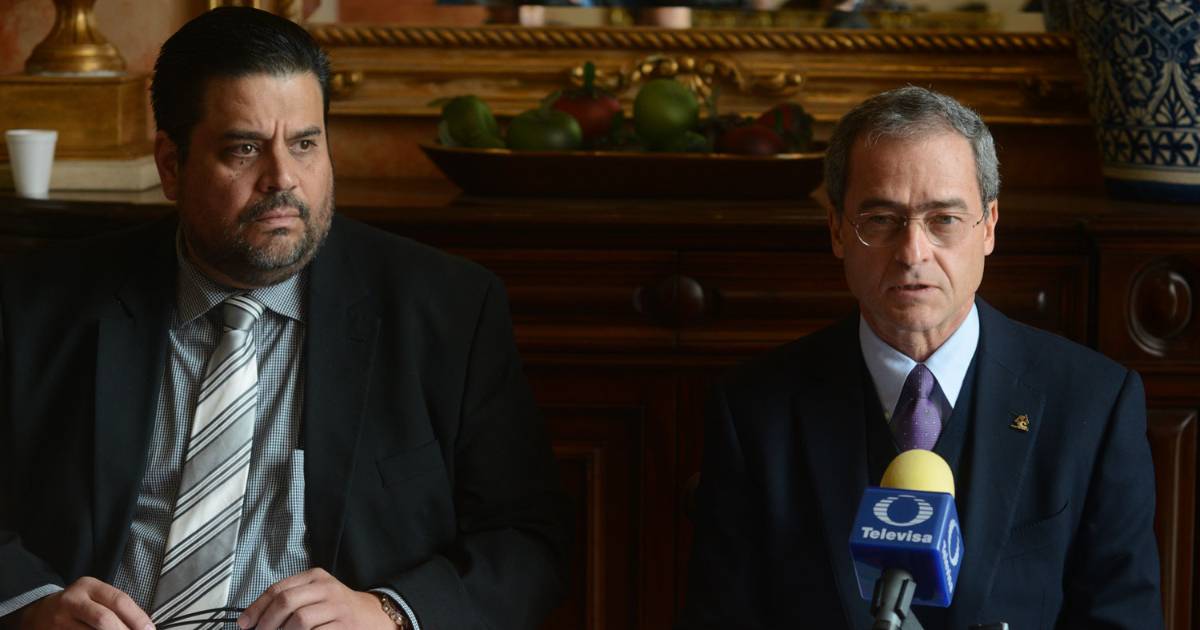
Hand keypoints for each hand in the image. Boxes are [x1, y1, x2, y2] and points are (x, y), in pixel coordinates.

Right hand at [17, 577, 152, 629]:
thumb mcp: (95, 596)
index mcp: (88, 586)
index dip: (137, 617)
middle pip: (104, 619)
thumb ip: (116, 606)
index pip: (119, 600)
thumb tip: (143, 626)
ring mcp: (59, 620)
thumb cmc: (78, 606)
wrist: (38, 613)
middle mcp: (72, 601)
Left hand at [237, 568, 393, 629]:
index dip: (256, 608)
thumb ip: (291, 600)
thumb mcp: (317, 594)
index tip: (245, 623)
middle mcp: (326, 589)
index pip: (278, 589)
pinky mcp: (343, 627)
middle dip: (266, 623)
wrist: (374, 616)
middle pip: (286, 602)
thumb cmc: (339, 609)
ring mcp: (337, 608)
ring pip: (299, 620)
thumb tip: (256, 619)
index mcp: (316, 577)